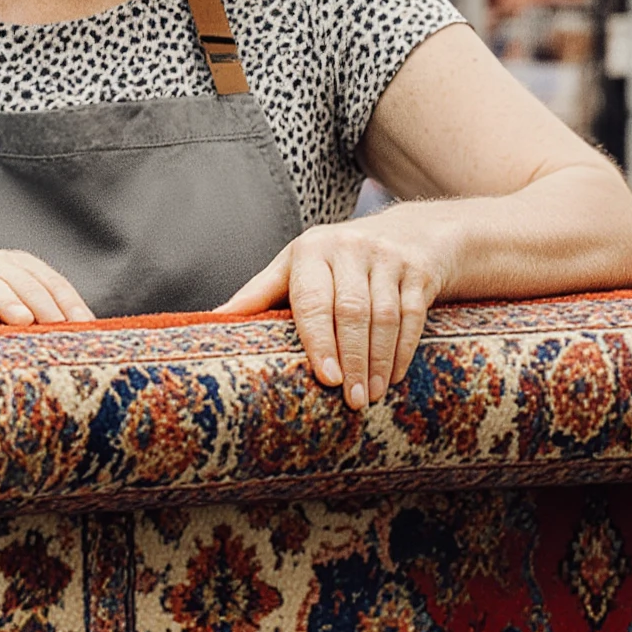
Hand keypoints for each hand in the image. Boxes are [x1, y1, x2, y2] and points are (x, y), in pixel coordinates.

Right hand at [0, 248, 92, 337]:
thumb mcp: (17, 314)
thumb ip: (46, 319)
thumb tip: (91, 337)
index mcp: (18, 266)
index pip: (51, 281)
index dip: (69, 303)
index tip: (83, 326)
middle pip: (24, 282)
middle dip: (43, 304)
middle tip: (57, 326)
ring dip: (8, 303)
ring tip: (23, 321)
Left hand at [218, 209, 459, 408]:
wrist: (410, 231)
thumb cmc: (337, 259)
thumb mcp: (297, 267)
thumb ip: (259, 293)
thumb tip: (212, 320)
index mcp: (311, 250)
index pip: (312, 300)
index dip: (319, 341)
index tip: (325, 379)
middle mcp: (349, 247)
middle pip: (351, 312)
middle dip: (352, 360)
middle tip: (352, 401)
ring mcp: (388, 256)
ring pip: (384, 316)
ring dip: (377, 362)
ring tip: (370, 396)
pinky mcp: (419, 270)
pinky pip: (412, 315)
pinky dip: (403, 350)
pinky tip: (393, 377)